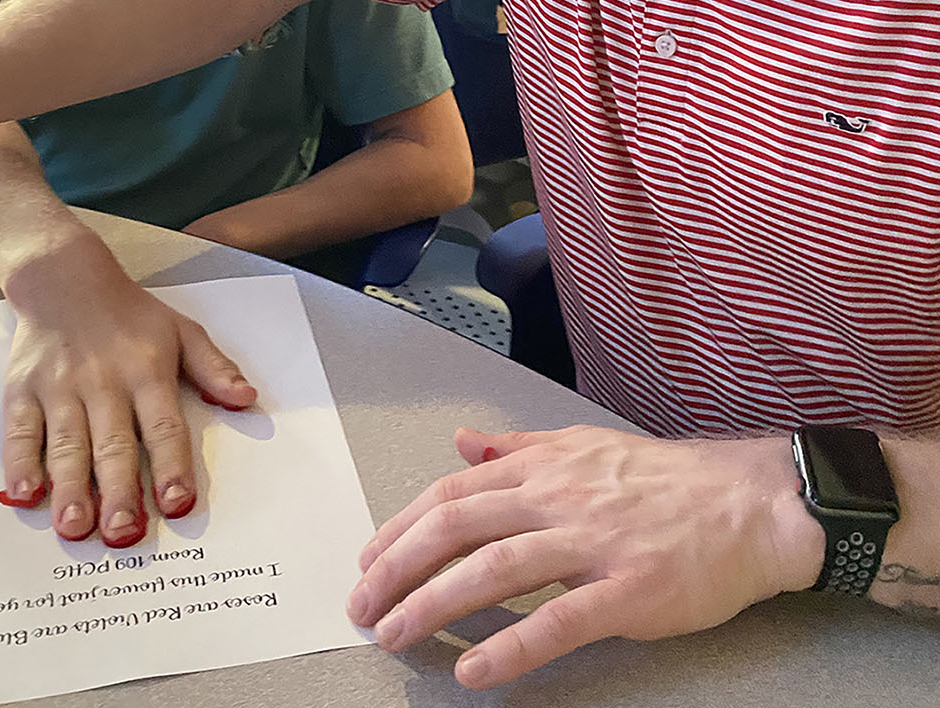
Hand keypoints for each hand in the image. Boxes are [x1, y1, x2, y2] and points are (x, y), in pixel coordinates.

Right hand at [0, 240, 256, 546]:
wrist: (64, 277)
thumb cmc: (130, 314)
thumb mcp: (181, 330)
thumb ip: (213, 367)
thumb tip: (247, 399)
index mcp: (147, 370)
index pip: (163, 425)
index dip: (172, 465)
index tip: (178, 503)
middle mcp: (103, 382)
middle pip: (113, 443)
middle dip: (119, 490)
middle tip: (122, 534)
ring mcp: (59, 388)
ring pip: (66, 444)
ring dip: (71, 487)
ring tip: (75, 527)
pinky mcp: (22, 390)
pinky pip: (19, 432)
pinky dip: (20, 463)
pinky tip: (25, 493)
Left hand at [348, 424, 823, 688]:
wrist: (749, 504)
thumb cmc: (666, 479)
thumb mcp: (584, 444)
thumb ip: (520, 447)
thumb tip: (463, 443)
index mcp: (544, 466)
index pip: (452, 493)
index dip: (401, 527)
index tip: (370, 562)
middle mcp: (558, 498)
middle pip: (457, 527)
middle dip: (399, 567)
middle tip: (364, 608)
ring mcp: (592, 544)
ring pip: (494, 570)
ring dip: (434, 604)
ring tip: (397, 636)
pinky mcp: (628, 590)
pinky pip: (559, 621)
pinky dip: (511, 646)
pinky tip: (475, 670)